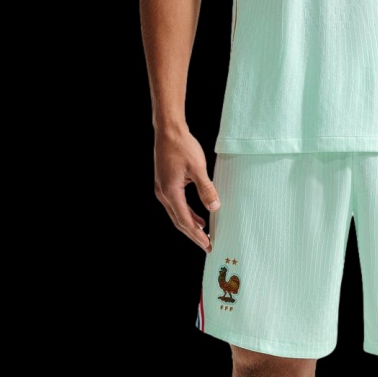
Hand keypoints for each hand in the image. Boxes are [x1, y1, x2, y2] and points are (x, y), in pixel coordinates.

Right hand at [153, 127, 219, 251]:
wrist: (168, 131)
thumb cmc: (182, 146)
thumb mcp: (198, 168)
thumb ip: (207, 189)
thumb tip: (215, 208)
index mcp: (171, 192)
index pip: (185, 221)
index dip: (197, 235)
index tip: (208, 245)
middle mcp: (163, 194)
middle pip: (179, 221)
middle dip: (193, 235)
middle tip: (207, 245)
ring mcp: (162, 189)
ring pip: (177, 214)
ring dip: (190, 225)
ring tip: (204, 234)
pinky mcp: (165, 184)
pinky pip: (176, 205)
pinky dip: (187, 213)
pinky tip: (198, 216)